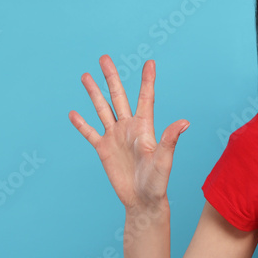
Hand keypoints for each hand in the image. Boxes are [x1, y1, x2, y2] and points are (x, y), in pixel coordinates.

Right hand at [69, 55, 188, 211]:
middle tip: (104, 58)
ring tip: (85, 76)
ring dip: (94, 93)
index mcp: (144, 127)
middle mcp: (128, 128)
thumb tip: (184, 122)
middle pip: (118, 97)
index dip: (147, 80)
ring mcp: (115, 137)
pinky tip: (73, 113)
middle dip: (111, 77)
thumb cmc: (157, 182)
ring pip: (102, 109)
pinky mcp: (104, 150)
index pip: (145, 98)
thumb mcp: (164, 160)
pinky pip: (90, 133)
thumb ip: (170, 139)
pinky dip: (81, 123)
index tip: (149, 62)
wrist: (143, 200)